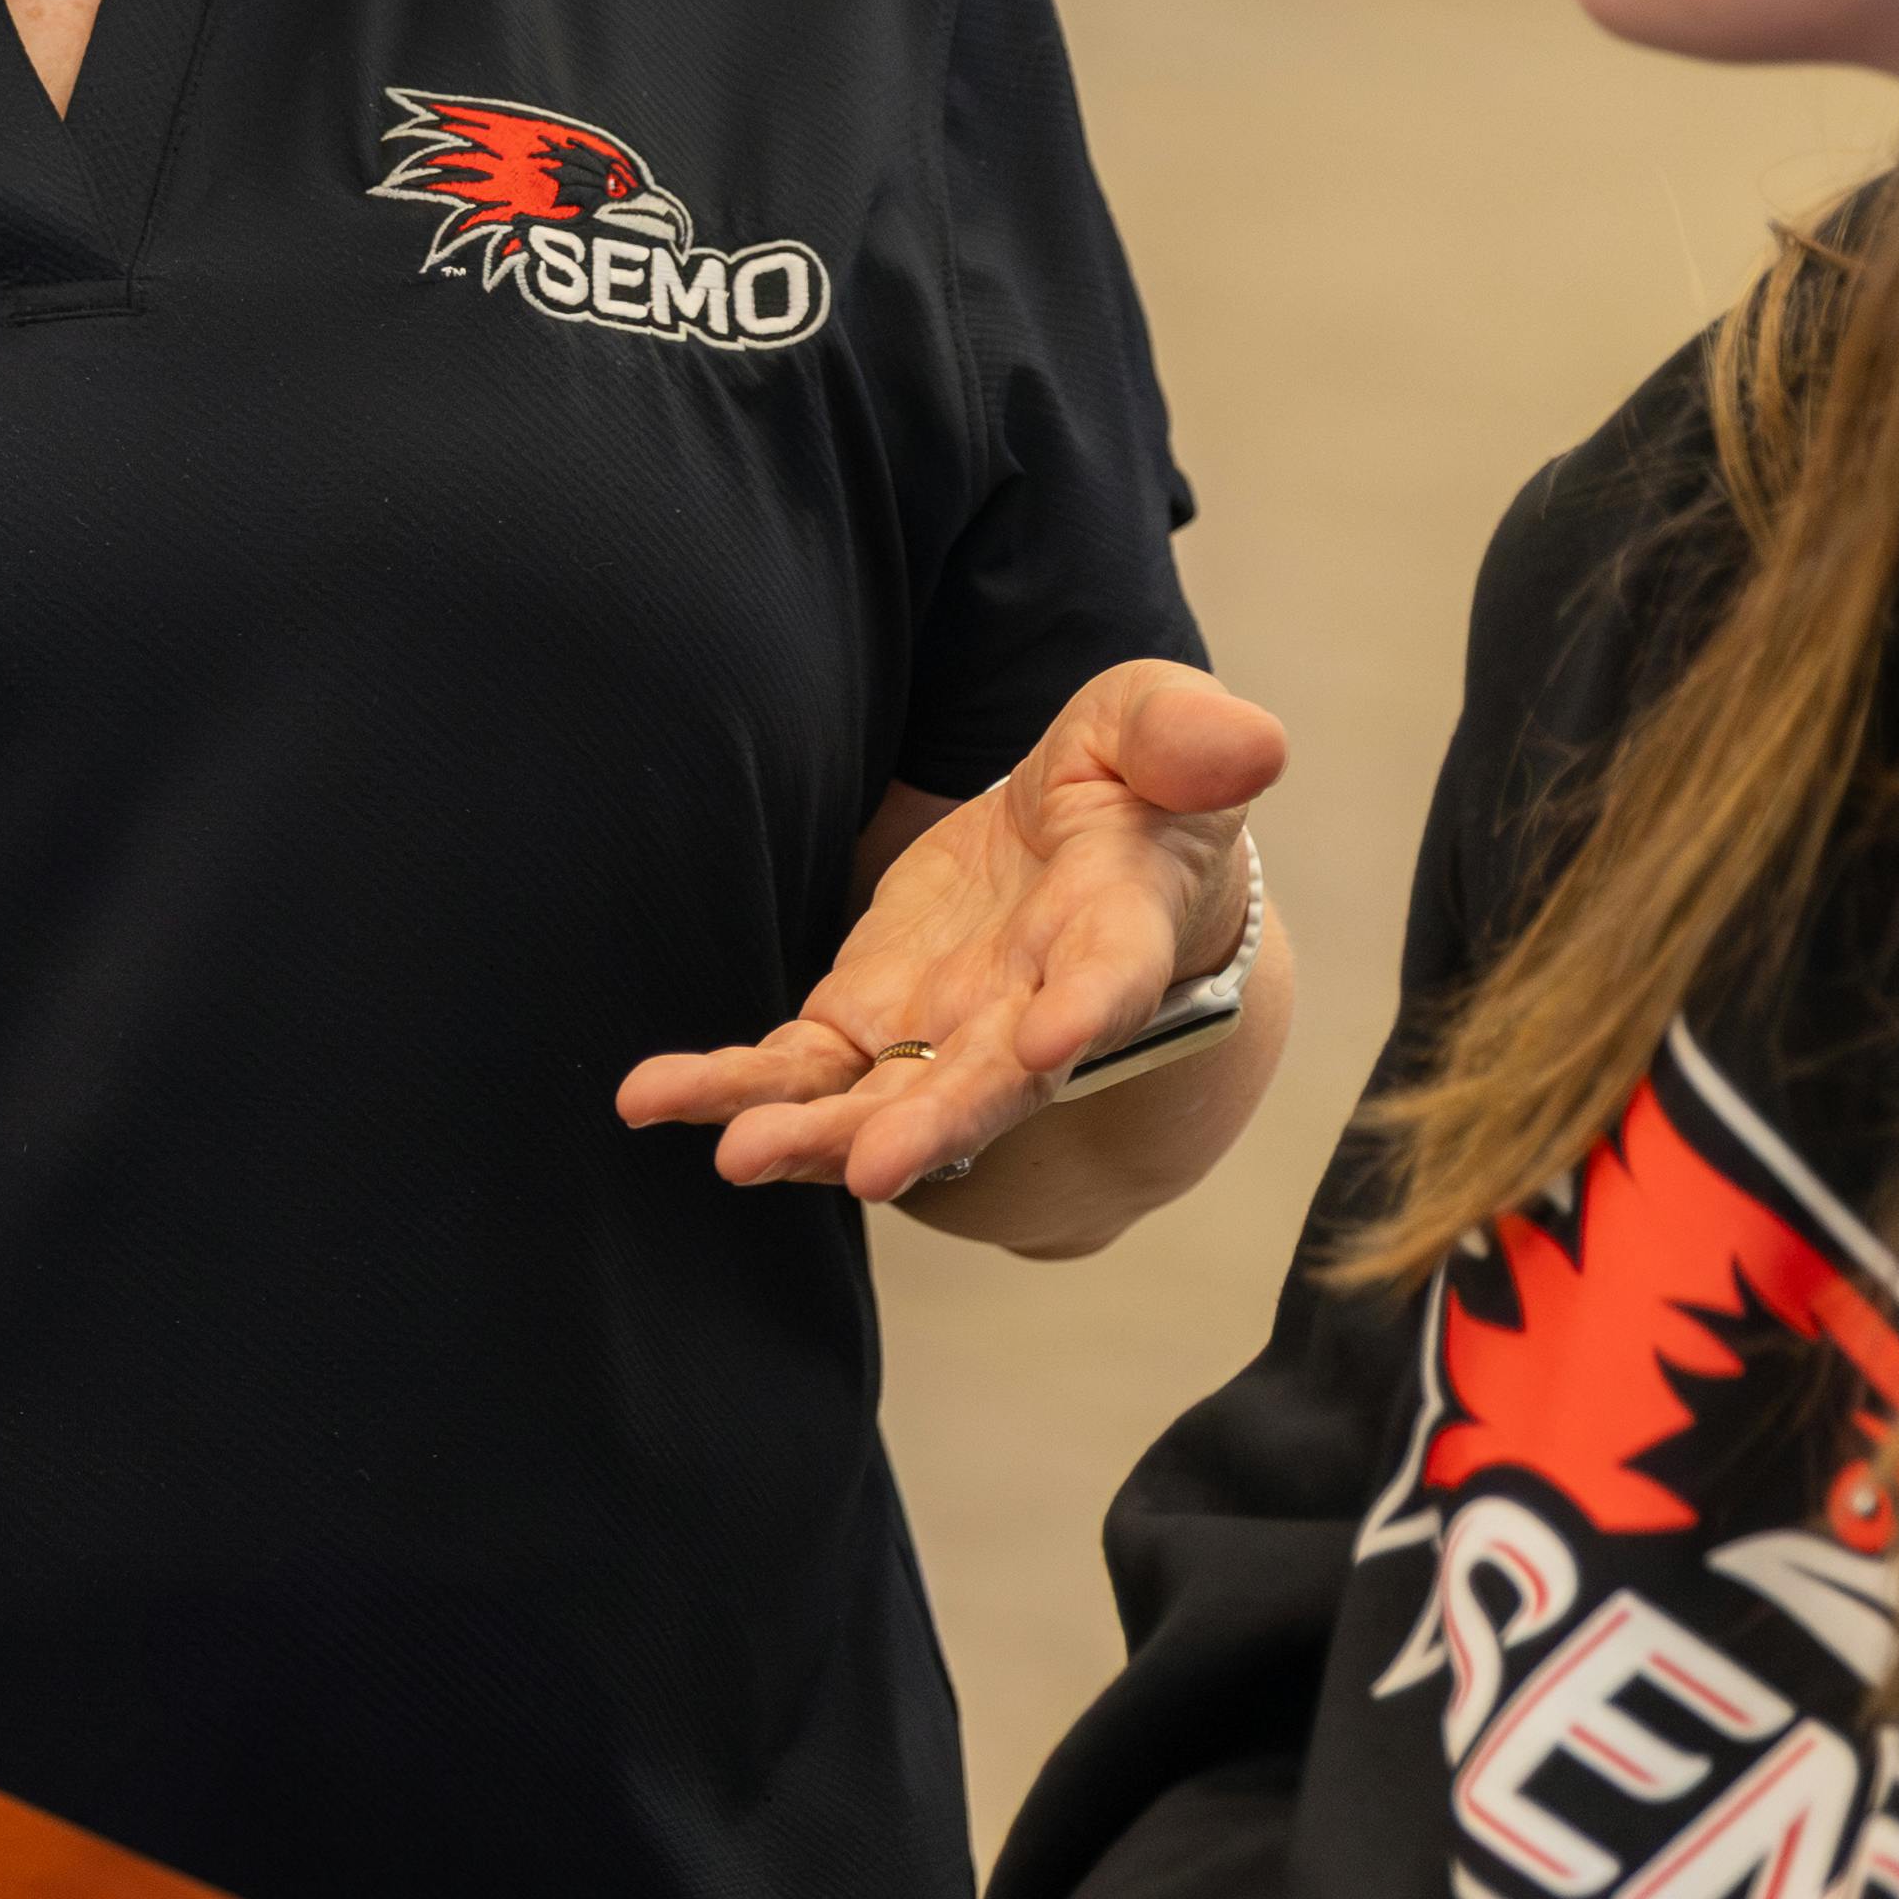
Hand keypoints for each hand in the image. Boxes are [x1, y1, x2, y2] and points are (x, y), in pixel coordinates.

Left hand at [617, 658, 1284, 1206]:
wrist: (1084, 848)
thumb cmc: (1135, 786)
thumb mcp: (1156, 730)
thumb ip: (1185, 736)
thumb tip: (1249, 743)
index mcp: (1116, 931)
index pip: (1111, 980)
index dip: (1088, 1013)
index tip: (1055, 1041)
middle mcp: (1030, 1011)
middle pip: (987, 1082)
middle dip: (930, 1124)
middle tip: (868, 1168)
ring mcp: (942, 1032)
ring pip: (878, 1102)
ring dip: (810, 1134)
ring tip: (738, 1155)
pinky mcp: (863, 1023)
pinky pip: (792, 1071)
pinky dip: (725, 1090)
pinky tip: (649, 1100)